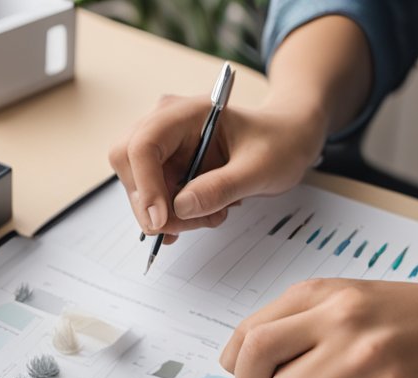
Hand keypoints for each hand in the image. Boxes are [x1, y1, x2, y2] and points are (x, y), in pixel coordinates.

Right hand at [108, 93, 325, 242]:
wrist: (288, 141)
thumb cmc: (279, 143)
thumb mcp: (260, 168)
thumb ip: (222, 187)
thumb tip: (179, 208)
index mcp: (188, 113)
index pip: (144, 144)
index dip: (145, 185)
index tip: (162, 220)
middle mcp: (166, 126)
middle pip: (129, 166)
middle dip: (151, 203)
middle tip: (188, 225)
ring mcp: (164, 149)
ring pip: (139, 189)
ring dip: (168, 215)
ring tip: (212, 216)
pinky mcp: (166, 170)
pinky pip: (153, 199)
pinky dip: (172, 217)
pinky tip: (202, 217)